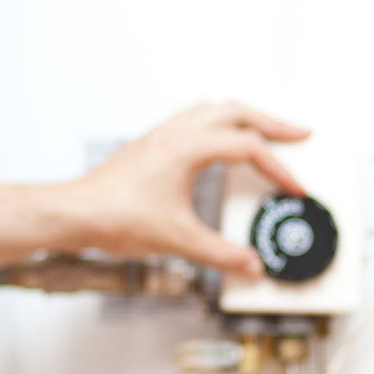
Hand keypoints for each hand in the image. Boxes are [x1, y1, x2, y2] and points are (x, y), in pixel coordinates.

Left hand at [67, 101, 309, 275]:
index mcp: (186, 147)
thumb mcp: (177, 240)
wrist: (74, 213)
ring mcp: (161, 134)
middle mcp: (174, 132)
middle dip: (272, 123)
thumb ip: (220, 253)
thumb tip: (250, 264)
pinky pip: (193, 118)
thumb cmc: (113, 217)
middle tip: (299, 134)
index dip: (278, 169)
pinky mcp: (151, 144)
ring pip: (213, 108)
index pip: (247, 148)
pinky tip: (219, 143)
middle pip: (236, 111)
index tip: (293, 188)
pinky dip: (217, 124)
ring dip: (243, 117)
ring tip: (265, 132)